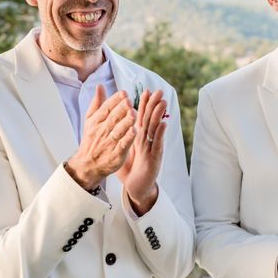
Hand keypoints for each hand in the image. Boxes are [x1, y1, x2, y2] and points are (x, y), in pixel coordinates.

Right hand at [66, 85, 135, 189]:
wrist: (87, 165)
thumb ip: (97, 103)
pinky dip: (128, 138)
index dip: (115, 100)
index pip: (106, 108)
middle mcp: (101, 131)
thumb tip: (100, 86)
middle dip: (121, 109)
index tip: (124, 93)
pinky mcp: (115, 155)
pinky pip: (122, 145)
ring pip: (118, 131)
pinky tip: (135, 131)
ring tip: (134, 113)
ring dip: (126, 122)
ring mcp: (108, 143)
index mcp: (96, 121)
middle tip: (129, 101)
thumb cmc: (91, 140)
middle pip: (113, 118)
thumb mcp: (90, 120)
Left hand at [116, 89, 167, 215]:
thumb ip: (120, 134)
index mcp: (139, 137)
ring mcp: (152, 148)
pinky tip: (164, 123)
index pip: (142, 117)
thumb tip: (114, 120)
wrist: (136, 187)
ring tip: (163, 102)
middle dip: (154, 105)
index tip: (145, 91)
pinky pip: (158, 144)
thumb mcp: (122, 148)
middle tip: (159, 91)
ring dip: (159, 115)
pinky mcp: (155, 158)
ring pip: (156, 129)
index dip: (143, 104)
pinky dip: (160, 133)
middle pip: (150, 119)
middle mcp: (147, 140)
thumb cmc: (130, 168)